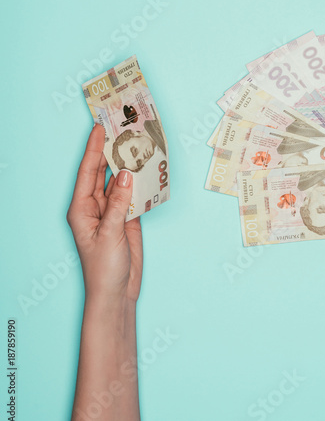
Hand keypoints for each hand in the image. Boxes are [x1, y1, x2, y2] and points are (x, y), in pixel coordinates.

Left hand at [67, 124, 142, 305]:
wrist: (117, 292)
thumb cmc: (104, 268)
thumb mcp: (109, 233)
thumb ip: (118, 203)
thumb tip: (125, 174)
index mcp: (81, 208)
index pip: (87, 172)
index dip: (93, 149)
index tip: (99, 128)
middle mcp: (95, 206)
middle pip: (102, 173)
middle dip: (109, 152)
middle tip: (119, 130)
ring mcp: (112, 212)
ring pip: (118, 183)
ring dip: (126, 166)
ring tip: (135, 144)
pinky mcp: (127, 218)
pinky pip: (133, 196)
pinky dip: (139, 184)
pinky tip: (146, 171)